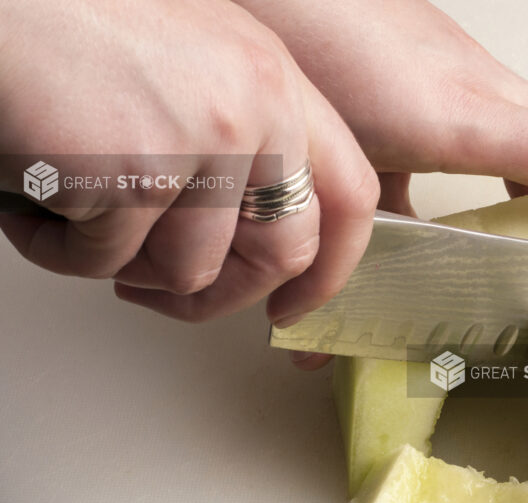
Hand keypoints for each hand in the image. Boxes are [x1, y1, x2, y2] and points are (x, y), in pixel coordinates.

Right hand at [0, 0, 377, 327]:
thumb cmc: (71, 20)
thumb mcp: (194, 59)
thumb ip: (242, 136)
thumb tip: (251, 233)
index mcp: (274, 79)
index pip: (350, 196)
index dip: (329, 268)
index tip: (294, 305)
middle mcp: (253, 107)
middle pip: (282, 253)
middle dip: (220, 295)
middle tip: (164, 291)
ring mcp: (199, 140)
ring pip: (187, 270)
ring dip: (121, 265)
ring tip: (73, 214)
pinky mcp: (133, 172)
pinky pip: (106, 261)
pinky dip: (59, 250)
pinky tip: (33, 201)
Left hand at [232, 0, 527, 235]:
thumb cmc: (292, 40)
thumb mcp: (326, 157)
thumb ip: (347, 234)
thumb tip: (324, 319)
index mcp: (463, 114)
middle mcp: (476, 86)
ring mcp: (455, 68)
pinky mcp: (427, 60)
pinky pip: (482, 121)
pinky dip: (482, 172)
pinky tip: (436, 215)